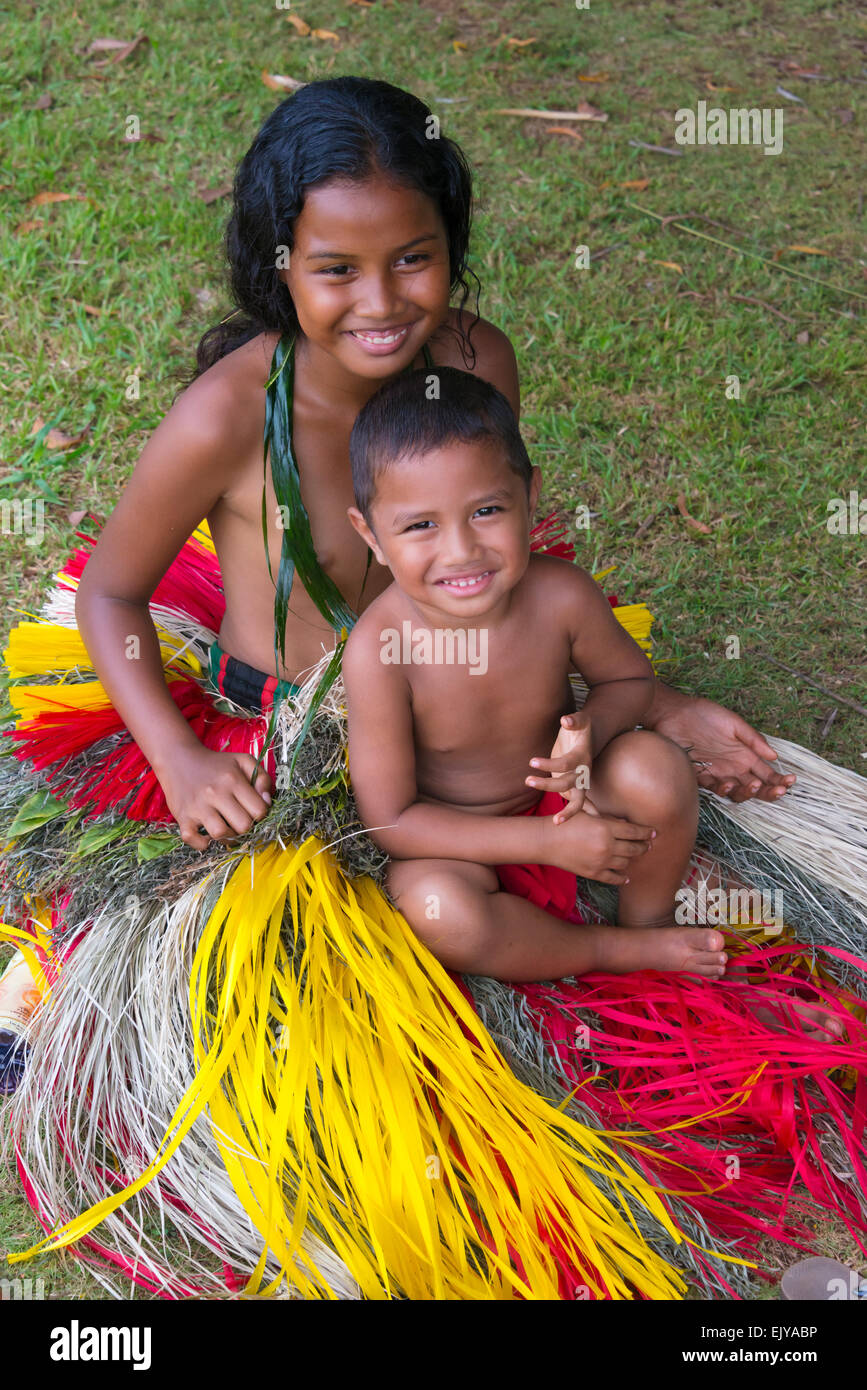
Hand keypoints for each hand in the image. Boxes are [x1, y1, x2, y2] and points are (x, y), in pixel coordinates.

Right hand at [158, 745, 272, 851]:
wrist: (179, 759)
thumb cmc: (216, 764)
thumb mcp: (243, 761)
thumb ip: (262, 778)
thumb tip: (267, 801)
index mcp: (233, 780)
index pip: (259, 810)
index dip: (261, 814)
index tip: (253, 811)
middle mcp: (215, 793)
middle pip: (243, 826)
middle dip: (246, 828)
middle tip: (240, 821)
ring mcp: (197, 807)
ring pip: (221, 834)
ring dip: (228, 837)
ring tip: (226, 827)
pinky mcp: (182, 817)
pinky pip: (194, 840)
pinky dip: (203, 843)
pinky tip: (207, 834)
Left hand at [526, 712, 593, 823]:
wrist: (589, 738)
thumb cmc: (581, 728)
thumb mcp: (580, 720)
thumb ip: (574, 720)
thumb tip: (566, 720)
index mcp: (582, 756)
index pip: (566, 764)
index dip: (550, 764)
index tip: (532, 761)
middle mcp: (584, 772)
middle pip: (567, 784)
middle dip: (548, 785)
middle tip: (528, 780)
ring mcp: (580, 781)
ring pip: (575, 800)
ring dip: (564, 809)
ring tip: (548, 816)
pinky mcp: (574, 787)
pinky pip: (577, 805)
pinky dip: (571, 815)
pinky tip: (560, 827)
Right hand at [540, 808, 654, 884]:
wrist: (547, 841)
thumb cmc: (567, 823)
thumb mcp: (589, 815)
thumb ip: (609, 820)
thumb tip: (628, 826)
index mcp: (606, 828)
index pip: (635, 832)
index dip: (646, 833)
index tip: (654, 833)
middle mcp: (606, 846)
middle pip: (634, 848)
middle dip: (643, 846)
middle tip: (648, 845)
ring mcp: (601, 862)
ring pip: (626, 863)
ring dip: (631, 859)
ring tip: (633, 856)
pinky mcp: (594, 874)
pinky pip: (614, 878)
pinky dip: (622, 878)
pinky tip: (626, 877)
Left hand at [648, 688, 794, 802]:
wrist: (675, 712)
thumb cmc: (705, 715)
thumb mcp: (734, 724)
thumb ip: (753, 740)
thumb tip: (774, 756)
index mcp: (745, 755)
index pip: (766, 773)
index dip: (779, 780)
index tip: (791, 781)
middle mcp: (733, 768)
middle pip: (755, 788)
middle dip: (769, 792)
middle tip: (779, 790)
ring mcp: (717, 772)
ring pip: (736, 792)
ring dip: (748, 792)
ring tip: (755, 785)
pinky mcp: (699, 774)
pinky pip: (713, 788)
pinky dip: (722, 789)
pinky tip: (727, 783)